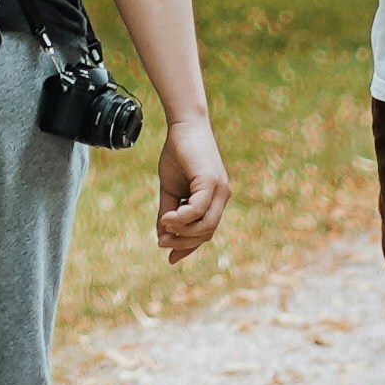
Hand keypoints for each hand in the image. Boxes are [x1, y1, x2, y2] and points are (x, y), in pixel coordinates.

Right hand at [154, 114, 228, 259]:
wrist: (183, 126)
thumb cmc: (178, 154)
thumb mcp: (170, 189)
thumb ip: (169, 212)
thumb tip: (162, 236)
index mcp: (215, 200)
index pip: (206, 231)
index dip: (189, 247)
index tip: (171, 259)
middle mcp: (222, 197)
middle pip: (207, 232)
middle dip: (184, 243)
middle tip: (162, 243)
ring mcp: (220, 189)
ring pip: (206, 224)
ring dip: (183, 232)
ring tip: (164, 229)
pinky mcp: (212, 181)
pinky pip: (199, 209)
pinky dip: (184, 218)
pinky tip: (169, 218)